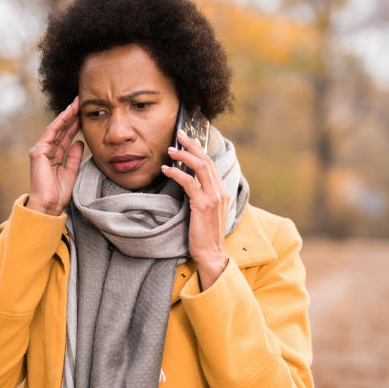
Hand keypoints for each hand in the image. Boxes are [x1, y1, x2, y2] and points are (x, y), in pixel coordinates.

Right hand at [26, 96, 83, 215]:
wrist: (48, 206)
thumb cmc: (58, 194)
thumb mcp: (71, 173)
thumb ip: (74, 157)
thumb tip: (79, 142)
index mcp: (53, 156)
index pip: (65, 136)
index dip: (74, 125)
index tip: (84, 114)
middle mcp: (45, 151)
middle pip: (61, 130)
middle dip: (71, 116)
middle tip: (82, 102)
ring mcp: (40, 151)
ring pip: (56, 129)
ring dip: (66, 115)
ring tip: (77, 103)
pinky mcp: (38, 153)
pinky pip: (51, 134)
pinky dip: (59, 123)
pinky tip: (68, 113)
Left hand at [161, 130, 229, 289]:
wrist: (211, 253)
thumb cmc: (206, 235)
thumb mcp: (207, 212)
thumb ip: (203, 196)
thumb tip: (189, 183)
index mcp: (222, 191)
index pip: (211, 165)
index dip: (199, 150)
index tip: (188, 140)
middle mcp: (220, 191)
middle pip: (206, 160)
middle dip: (192, 145)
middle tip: (179, 134)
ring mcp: (213, 197)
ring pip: (199, 167)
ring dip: (183, 155)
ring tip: (170, 150)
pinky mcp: (203, 204)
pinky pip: (189, 182)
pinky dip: (176, 173)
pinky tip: (166, 170)